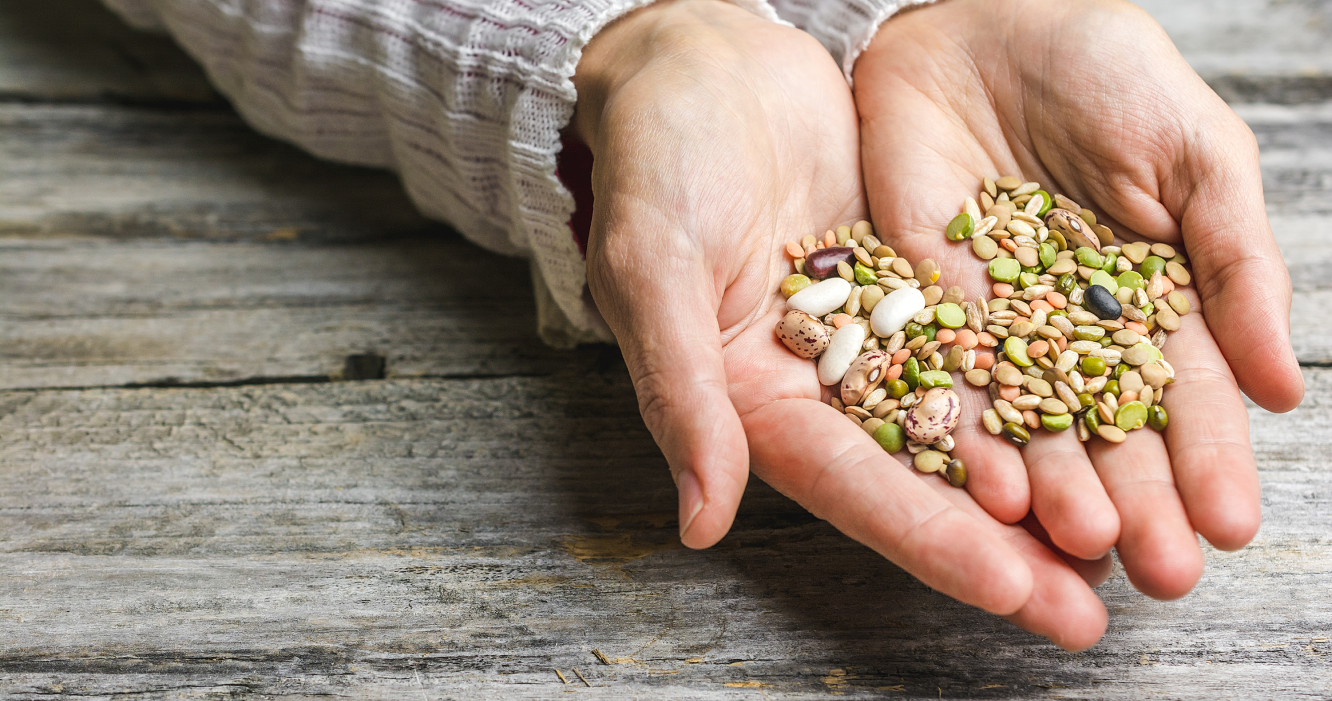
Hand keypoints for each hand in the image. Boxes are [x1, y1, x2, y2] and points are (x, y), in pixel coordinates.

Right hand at [574, 0, 1110, 648]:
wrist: (700, 63)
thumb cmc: (656, 160)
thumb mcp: (653, 266)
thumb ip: (680, 389)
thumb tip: (699, 521)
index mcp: (751, 398)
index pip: (850, 485)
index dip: (930, 539)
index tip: (1011, 588)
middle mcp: (818, 384)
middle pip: (921, 478)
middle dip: (1002, 548)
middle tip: (1085, 613)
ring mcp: (872, 333)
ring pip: (967, 422)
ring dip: (1039, 485)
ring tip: (1119, 543)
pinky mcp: (912, 281)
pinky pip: (985, 341)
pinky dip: (1038, 384)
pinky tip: (1102, 420)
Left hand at [853, 0, 1302, 601]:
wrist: (982, 20)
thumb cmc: (1106, 74)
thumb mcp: (1196, 156)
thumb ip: (1237, 263)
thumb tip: (1284, 386)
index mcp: (1152, 302)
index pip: (1186, 398)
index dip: (1209, 461)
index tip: (1229, 526)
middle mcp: (1071, 331)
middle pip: (1107, 431)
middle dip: (1137, 500)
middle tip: (1161, 572)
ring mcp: (995, 324)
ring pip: (1028, 422)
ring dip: (1056, 489)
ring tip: (1083, 548)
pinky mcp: (921, 305)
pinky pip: (942, 379)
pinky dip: (966, 432)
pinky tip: (990, 489)